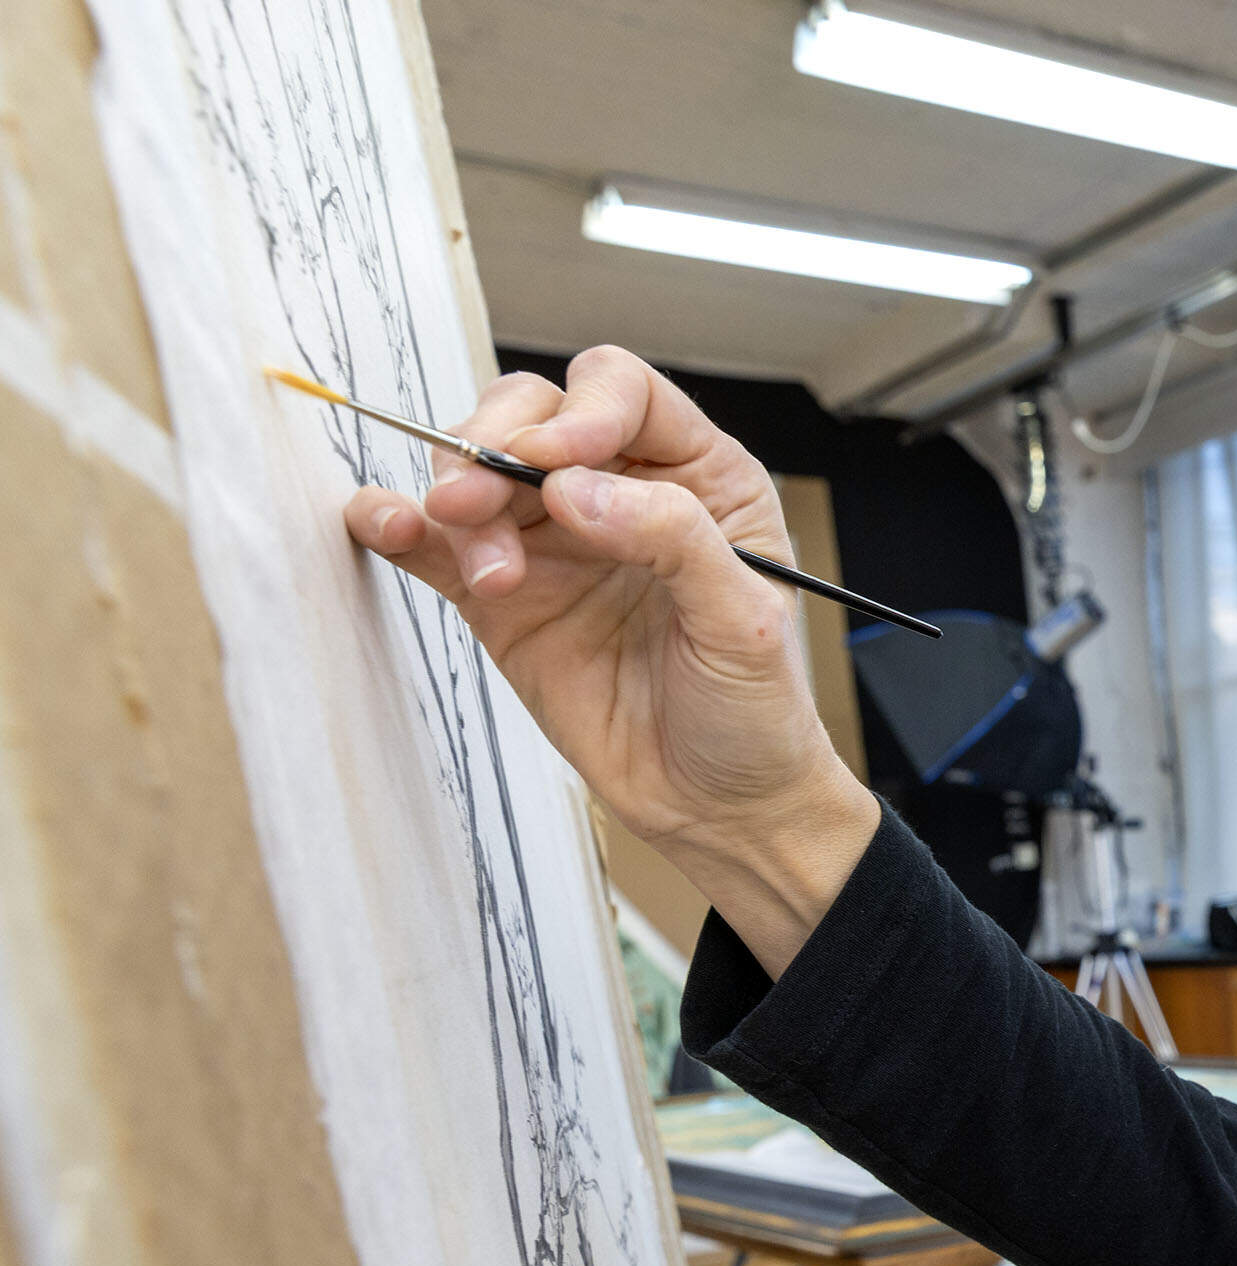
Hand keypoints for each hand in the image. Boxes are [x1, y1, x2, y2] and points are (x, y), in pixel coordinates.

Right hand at [345, 345, 876, 969]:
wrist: (719, 809)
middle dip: (496, 442)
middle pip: (533, 413)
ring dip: (459, 497)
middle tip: (479, 502)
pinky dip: (397, 524)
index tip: (557, 461)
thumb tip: (574, 488)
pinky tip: (388, 528)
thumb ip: (675, 540)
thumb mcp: (744, 623)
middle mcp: (620, 492)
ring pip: (477, 470)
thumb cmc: (755, 714)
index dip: (582, 409)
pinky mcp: (500, 595)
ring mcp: (552, 541)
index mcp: (700, 478)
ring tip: (488, 572)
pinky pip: (434, 542)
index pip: (623, 393)